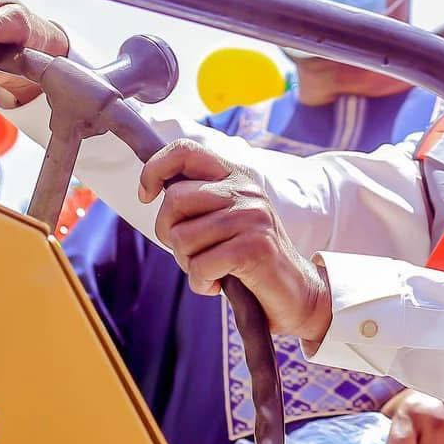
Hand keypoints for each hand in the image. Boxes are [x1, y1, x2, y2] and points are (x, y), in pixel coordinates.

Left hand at [143, 140, 332, 343]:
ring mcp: (252, 217)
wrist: (297, 293)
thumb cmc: (250, 260)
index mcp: (236, 177)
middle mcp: (245, 191)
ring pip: (182, 237)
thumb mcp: (224, 220)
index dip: (155, 169)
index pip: (185, 151)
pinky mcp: (255, 247)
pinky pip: (201, 265)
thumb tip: (155, 190)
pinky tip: (218, 285)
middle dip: (168, 234)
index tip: (146, 195)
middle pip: (174, 200)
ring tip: (210, 270)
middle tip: (190, 253)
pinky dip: (202, 283)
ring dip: (187, 264)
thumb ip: (197, 202)